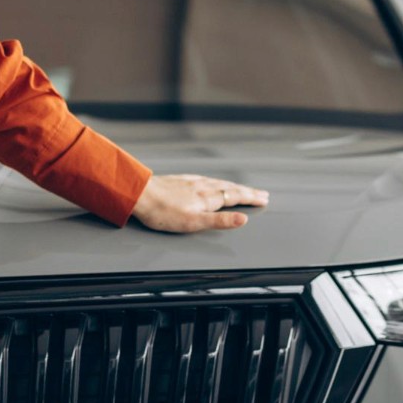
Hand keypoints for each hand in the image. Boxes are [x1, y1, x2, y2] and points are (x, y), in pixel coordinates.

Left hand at [129, 174, 268, 232]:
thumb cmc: (163, 212)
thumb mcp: (194, 222)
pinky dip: (216, 181)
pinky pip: (206, 179)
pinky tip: (212, 182)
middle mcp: (202, 186)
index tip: (264, 198)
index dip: (250, 198)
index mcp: (207, 198)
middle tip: (261, 193)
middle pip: (230, 188)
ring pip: (218, 183)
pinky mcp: (181, 180)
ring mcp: (191, 182)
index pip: (235, 196)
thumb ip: (220, 221)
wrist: (139, 194)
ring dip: (233, 186)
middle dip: (246, 191)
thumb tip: (243, 219)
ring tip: (242, 188)